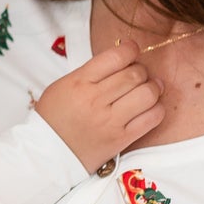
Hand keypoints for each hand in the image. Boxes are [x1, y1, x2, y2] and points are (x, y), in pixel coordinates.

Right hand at [35, 41, 162, 167]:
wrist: (47, 154)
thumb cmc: (53, 117)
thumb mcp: (63, 85)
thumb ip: (90, 72)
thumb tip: (121, 62)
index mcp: (79, 82)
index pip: (116, 57)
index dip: (130, 49)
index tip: (132, 50)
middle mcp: (96, 100)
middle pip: (135, 74)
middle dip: (141, 70)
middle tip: (138, 74)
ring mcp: (110, 121)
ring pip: (148, 94)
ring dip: (153, 87)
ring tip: (149, 88)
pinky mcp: (121, 139)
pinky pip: (152, 119)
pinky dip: (156, 109)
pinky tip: (150, 107)